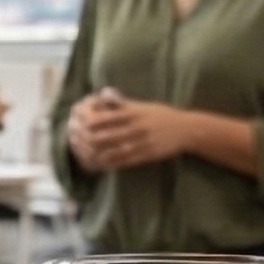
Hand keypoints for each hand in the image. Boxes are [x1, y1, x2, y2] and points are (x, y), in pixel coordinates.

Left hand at [66, 90, 193, 171]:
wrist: (186, 129)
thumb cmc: (161, 115)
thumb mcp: (142, 105)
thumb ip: (121, 104)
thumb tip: (101, 97)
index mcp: (134, 113)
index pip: (105, 118)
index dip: (88, 123)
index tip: (78, 126)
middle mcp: (137, 127)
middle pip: (106, 136)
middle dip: (89, 141)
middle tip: (77, 144)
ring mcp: (142, 142)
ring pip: (114, 151)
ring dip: (97, 155)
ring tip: (85, 157)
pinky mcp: (147, 155)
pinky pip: (126, 161)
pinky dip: (112, 164)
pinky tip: (102, 165)